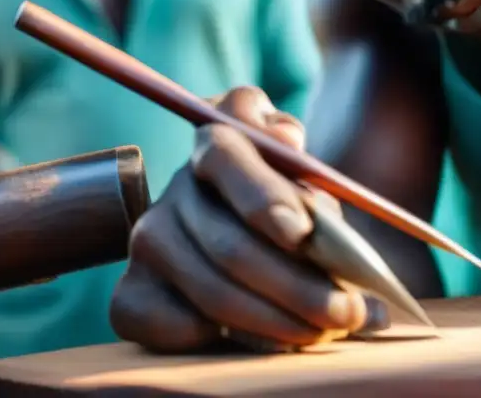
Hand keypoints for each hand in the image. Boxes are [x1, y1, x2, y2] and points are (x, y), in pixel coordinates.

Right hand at [109, 86, 388, 351]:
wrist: (240, 222)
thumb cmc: (283, 191)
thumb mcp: (300, 163)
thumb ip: (298, 155)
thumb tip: (285, 139)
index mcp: (217, 141)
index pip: (224, 156)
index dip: (261, 195)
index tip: (302, 234)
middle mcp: (175, 187)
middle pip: (228, 245)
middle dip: (297, 287)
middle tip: (346, 312)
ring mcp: (148, 240)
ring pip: (212, 293)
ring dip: (277, 322)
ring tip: (326, 333)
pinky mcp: (133, 290)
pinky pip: (173, 327)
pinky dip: (229, 341)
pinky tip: (270, 341)